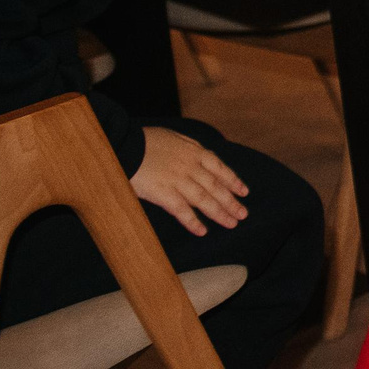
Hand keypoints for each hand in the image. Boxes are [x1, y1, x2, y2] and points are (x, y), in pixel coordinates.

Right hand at [131, 127, 248, 236]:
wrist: (124, 144)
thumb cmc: (145, 140)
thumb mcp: (174, 137)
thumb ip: (189, 147)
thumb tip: (200, 154)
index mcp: (194, 152)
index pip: (220, 168)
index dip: (233, 181)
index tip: (244, 192)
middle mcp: (190, 166)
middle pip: (216, 186)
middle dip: (231, 201)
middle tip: (243, 214)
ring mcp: (178, 180)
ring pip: (204, 199)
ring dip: (219, 213)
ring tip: (232, 223)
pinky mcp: (163, 192)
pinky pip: (181, 210)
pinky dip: (193, 222)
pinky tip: (202, 231)